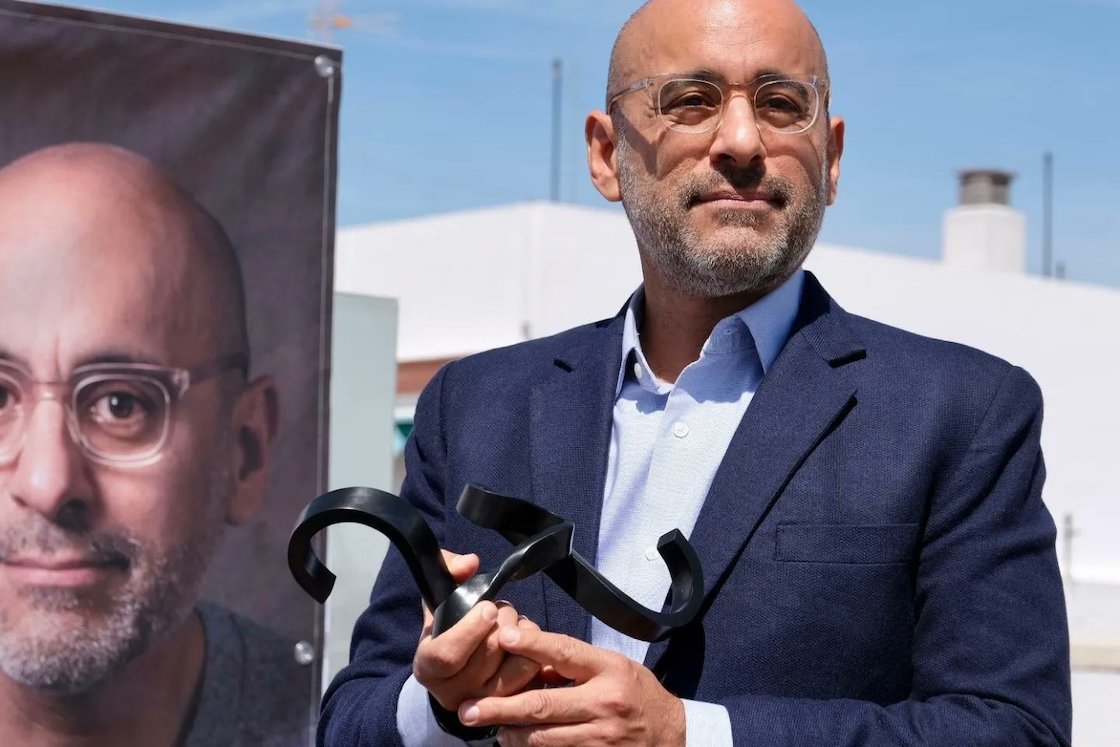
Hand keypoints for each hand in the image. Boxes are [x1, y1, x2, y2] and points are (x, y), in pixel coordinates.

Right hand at [413, 551, 540, 711]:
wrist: (456, 672)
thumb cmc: (449, 628)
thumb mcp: (440, 599)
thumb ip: (449, 571)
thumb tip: (469, 563)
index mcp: (428, 667)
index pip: (447, 655)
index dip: (470, 630)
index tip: (488, 607)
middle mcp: (452, 693)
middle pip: (487, 657)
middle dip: (502, 623)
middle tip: (502, 609)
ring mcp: (483, 706)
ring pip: (514, 669)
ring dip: (523, 637)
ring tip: (515, 623)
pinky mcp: (510, 710)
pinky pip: (533, 679)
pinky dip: (537, 653)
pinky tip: (529, 640)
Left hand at [458, 626, 685, 746]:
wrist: (673, 737)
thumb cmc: (639, 695)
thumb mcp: (615, 667)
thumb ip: (576, 665)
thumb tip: (531, 658)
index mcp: (608, 669)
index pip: (564, 652)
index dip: (531, 645)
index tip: (502, 637)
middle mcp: (604, 703)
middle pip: (543, 704)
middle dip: (500, 707)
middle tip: (468, 709)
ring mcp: (601, 737)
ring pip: (543, 738)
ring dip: (512, 734)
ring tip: (492, 729)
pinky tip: (518, 744)